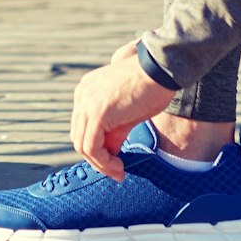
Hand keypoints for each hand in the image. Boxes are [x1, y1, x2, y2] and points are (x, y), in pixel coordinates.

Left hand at [69, 41, 174, 180]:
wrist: (161, 69)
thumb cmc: (151, 86)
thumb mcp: (128, 112)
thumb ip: (115, 131)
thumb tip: (111, 153)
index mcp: (87, 91)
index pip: (83, 127)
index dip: (97, 148)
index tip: (115, 162)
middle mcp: (82, 95)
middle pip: (80, 136)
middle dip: (97, 159)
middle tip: (116, 172)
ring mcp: (87, 103)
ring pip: (83, 145)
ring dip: (101, 164)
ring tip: (118, 172)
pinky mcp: (97, 113)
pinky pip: (92, 147)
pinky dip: (103, 162)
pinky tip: (118, 167)